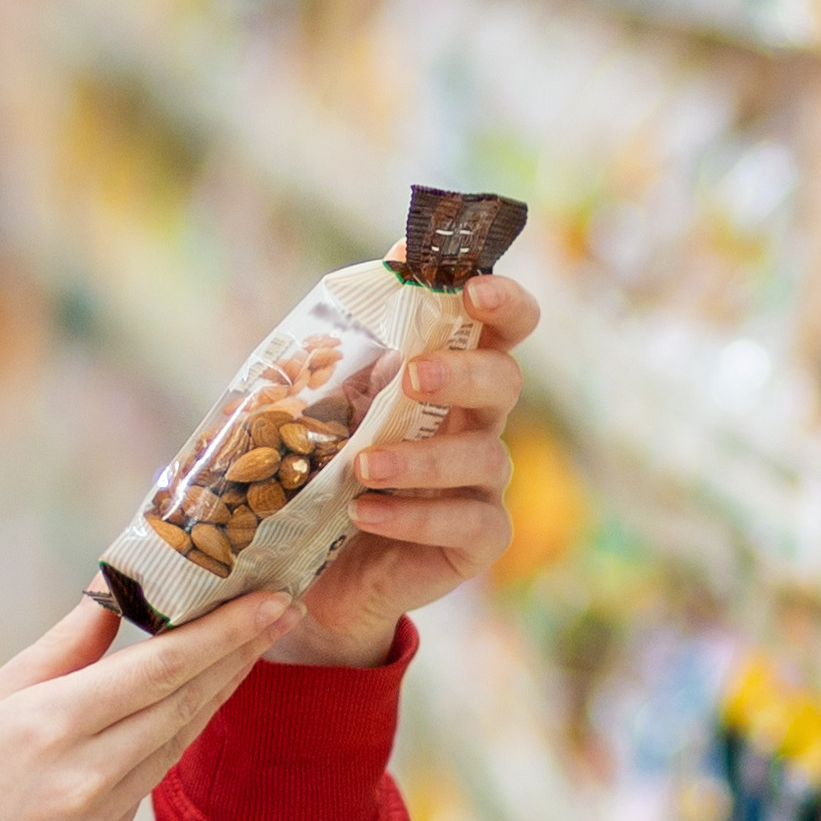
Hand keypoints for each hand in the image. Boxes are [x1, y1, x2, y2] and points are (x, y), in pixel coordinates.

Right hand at [0, 590, 309, 820]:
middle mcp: (85, 776)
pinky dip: (166, 743)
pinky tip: (183, 713)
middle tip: (280, 610)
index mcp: (50, 725)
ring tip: (244, 652)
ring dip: (211, 698)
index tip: (272, 599)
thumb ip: (54, 654)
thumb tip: (109, 601)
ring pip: (171, 746)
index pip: (161, 668)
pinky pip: (141, 786)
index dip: (224, 632)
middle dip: (236, 656)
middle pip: (184, 706)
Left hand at [277, 274, 539, 668]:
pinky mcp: (478, 540)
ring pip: (483, 456)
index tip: (474, 289)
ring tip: (364, 467)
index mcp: (453, 377)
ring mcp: (484, 483)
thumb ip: (366, 332)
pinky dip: (415, 516)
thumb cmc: (328, 468)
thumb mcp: (332, 396)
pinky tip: (366, 513)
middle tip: (413, 377)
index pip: (504, 326)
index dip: (504, 302)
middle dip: (462, 373)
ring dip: (421, 458)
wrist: (316, 567)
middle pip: (504, 381)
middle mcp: (479, 423)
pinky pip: (466, 522)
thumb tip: (398, 253)